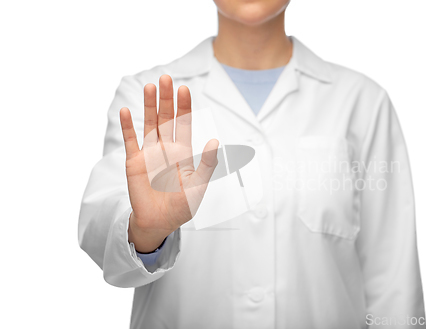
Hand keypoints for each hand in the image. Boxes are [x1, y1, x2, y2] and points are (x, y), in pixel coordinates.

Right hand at [119, 74, 218, 252]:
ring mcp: (149, 153)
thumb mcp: (198, 186)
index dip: (184, 106)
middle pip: (166, 118)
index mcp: (183, 152)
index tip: (184, 88)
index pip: (184, 123)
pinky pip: (130, 140)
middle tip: (165, 78)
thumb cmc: (182, 206)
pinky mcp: (134, 161)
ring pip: (149, 124)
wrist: (159, 222)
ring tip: (149, 87)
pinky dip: (128, 126)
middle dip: (166, 99)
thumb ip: (206, 164)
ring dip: (149, 106)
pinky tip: (126, 111)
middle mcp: (166, 148)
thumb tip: (214, 142)